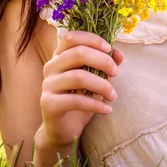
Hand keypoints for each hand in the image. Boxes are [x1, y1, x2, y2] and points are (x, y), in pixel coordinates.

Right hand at [39, 30, 123, 148]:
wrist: (64, 129)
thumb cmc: (80, 100)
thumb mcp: (95, 80)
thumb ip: (104, 65)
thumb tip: (119, 54)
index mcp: (60, 56)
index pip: (72, 37)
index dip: (92, 39)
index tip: (109, 49)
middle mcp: (51, 67)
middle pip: (78, 53)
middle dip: (102, 61)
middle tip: (116, 73)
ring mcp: (47, 85)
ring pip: (78, 77)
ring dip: (102, 85)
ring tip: (113, 96)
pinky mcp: (49, 103)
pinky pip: (76, 100)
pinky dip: (96, 104)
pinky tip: (107, 109)